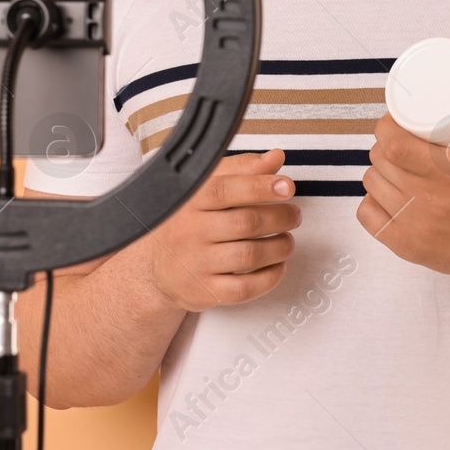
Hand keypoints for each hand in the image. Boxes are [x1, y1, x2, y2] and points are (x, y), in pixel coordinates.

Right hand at [142, 149, 300, 311]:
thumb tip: (275, 157)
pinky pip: (245, 288)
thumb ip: (241, 170)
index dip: (261, 186)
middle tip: (294, 214)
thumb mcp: (206, 187)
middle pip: (245, 223)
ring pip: (249, 256)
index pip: (226, 189)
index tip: (286, 186)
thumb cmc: (186, 221)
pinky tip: (277, 265)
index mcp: (189, 201)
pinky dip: (270, 277)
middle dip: (280, 217)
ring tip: (287, 240)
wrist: (155, 266)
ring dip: (280, 247)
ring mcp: (196, 264)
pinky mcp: (204, 291)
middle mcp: (189, 231)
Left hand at [356, 64, 449, 278]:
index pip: (394, 145)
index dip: (385, 127)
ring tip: (393, 162)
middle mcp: (430, 201)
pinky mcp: (405, 247)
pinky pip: (367, 216)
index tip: (394, 120)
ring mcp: (415, 227)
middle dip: (383, 145)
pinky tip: (386, 192)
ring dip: (378, 169)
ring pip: (372, 184)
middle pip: (381, 161)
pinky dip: (372, 201)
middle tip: (397, 138)